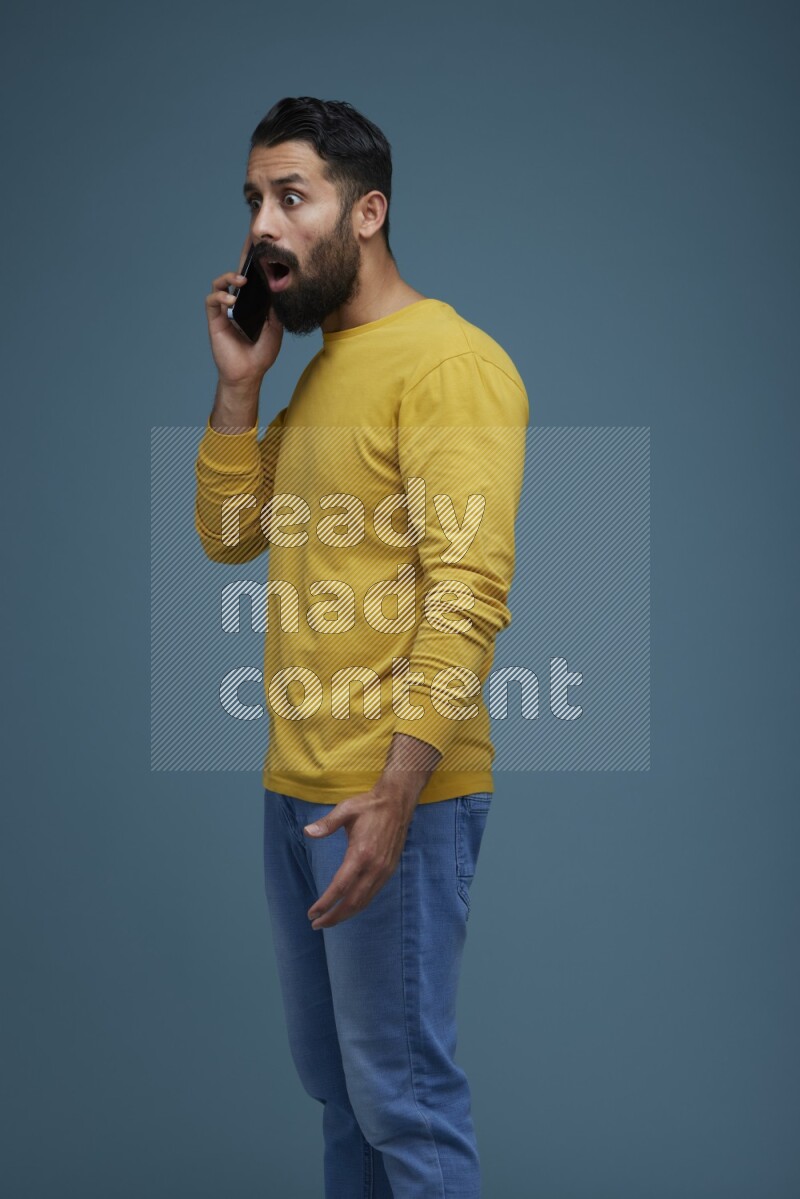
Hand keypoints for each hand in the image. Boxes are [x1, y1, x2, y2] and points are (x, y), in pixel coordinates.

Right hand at [205, 232, 283, 386]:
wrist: (249, 374)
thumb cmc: (261, 354)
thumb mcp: (276, 329)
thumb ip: (275, 310)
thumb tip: (279, 289)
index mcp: (251, 306)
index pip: (251, 282)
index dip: (252, 266)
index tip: (259, 249)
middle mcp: (237, 305)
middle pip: (234, 278)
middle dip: (240, 263)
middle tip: (249, 251)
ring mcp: (225, 312)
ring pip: (219, 284)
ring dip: (228, 278)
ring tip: (240, 281)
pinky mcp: (215, 320)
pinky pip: (212, 301)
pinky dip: (220, 295)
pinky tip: (231, 299)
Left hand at [303, 785, 418, 928]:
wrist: (398, 802)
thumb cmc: (369, 805)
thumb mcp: (345, 809)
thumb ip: (326, 824)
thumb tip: (307, 832)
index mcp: (361, 853)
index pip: (340, 887)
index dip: (325, 903)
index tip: (312, 913)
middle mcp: (374, 867)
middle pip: (352, 902)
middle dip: (334, 916)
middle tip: (316, 924)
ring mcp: (384, 870)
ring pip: (364, 901)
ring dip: (346, 914)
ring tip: (329, 920)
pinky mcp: (389, 870)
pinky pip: (372, 894)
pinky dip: (358, 905)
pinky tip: (348, 907)